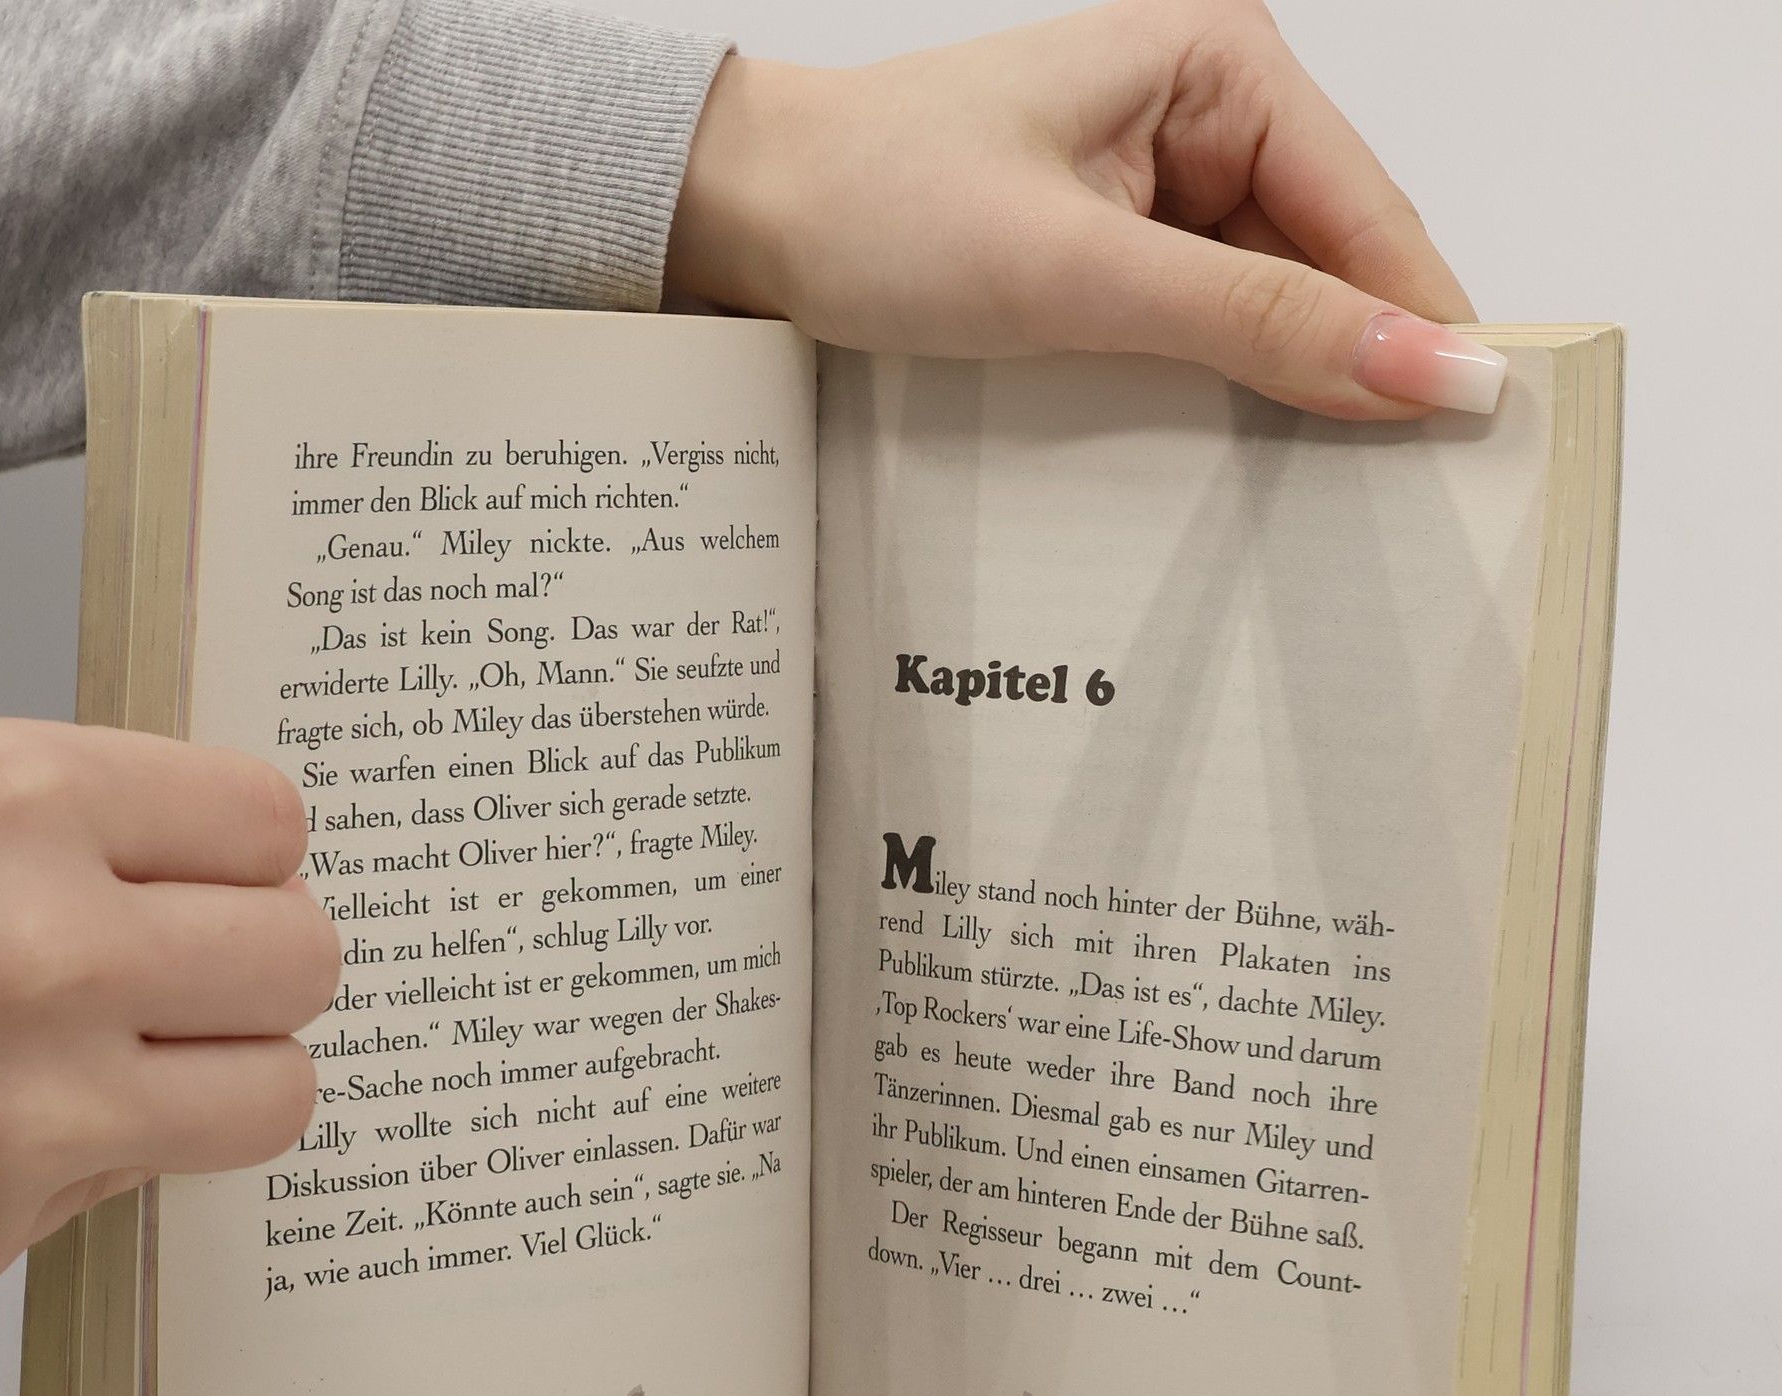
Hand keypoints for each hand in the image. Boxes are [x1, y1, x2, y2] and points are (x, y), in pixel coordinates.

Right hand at [0, 720, 339, 1329]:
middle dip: (256, 969)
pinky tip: (15, 1128)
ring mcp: (27, 1099)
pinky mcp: (1, 1220)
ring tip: (138, 1062)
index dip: (246, 858)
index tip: (215, 879)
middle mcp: (36, 941)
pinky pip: (155, 1175)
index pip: (267, 820)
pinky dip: (109, 1157)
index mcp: (7, 798)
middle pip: (304, 954)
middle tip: (193, 980)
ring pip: (280, 1088)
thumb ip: (84, 842)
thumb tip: (252, 884)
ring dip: (226, 1079)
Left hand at [668, 0, 1503, 417]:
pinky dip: (1212, 397)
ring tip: (1314, 496)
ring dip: (1279, 396)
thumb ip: (1253, 324)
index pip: (1366, 213)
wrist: (748, 219)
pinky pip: (1197, 336)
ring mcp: (1157, 195)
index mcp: (1220, 69)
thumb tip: (1419, 366)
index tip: (1476, 432)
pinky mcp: (1112, 258)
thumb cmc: (876, 203)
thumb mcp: (1077, 273)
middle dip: (1352, 371)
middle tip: (1398, 496)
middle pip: (1327, 268)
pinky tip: (1223, 460)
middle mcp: (1204, 120)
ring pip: (1265, 313)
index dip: (1422, 325)